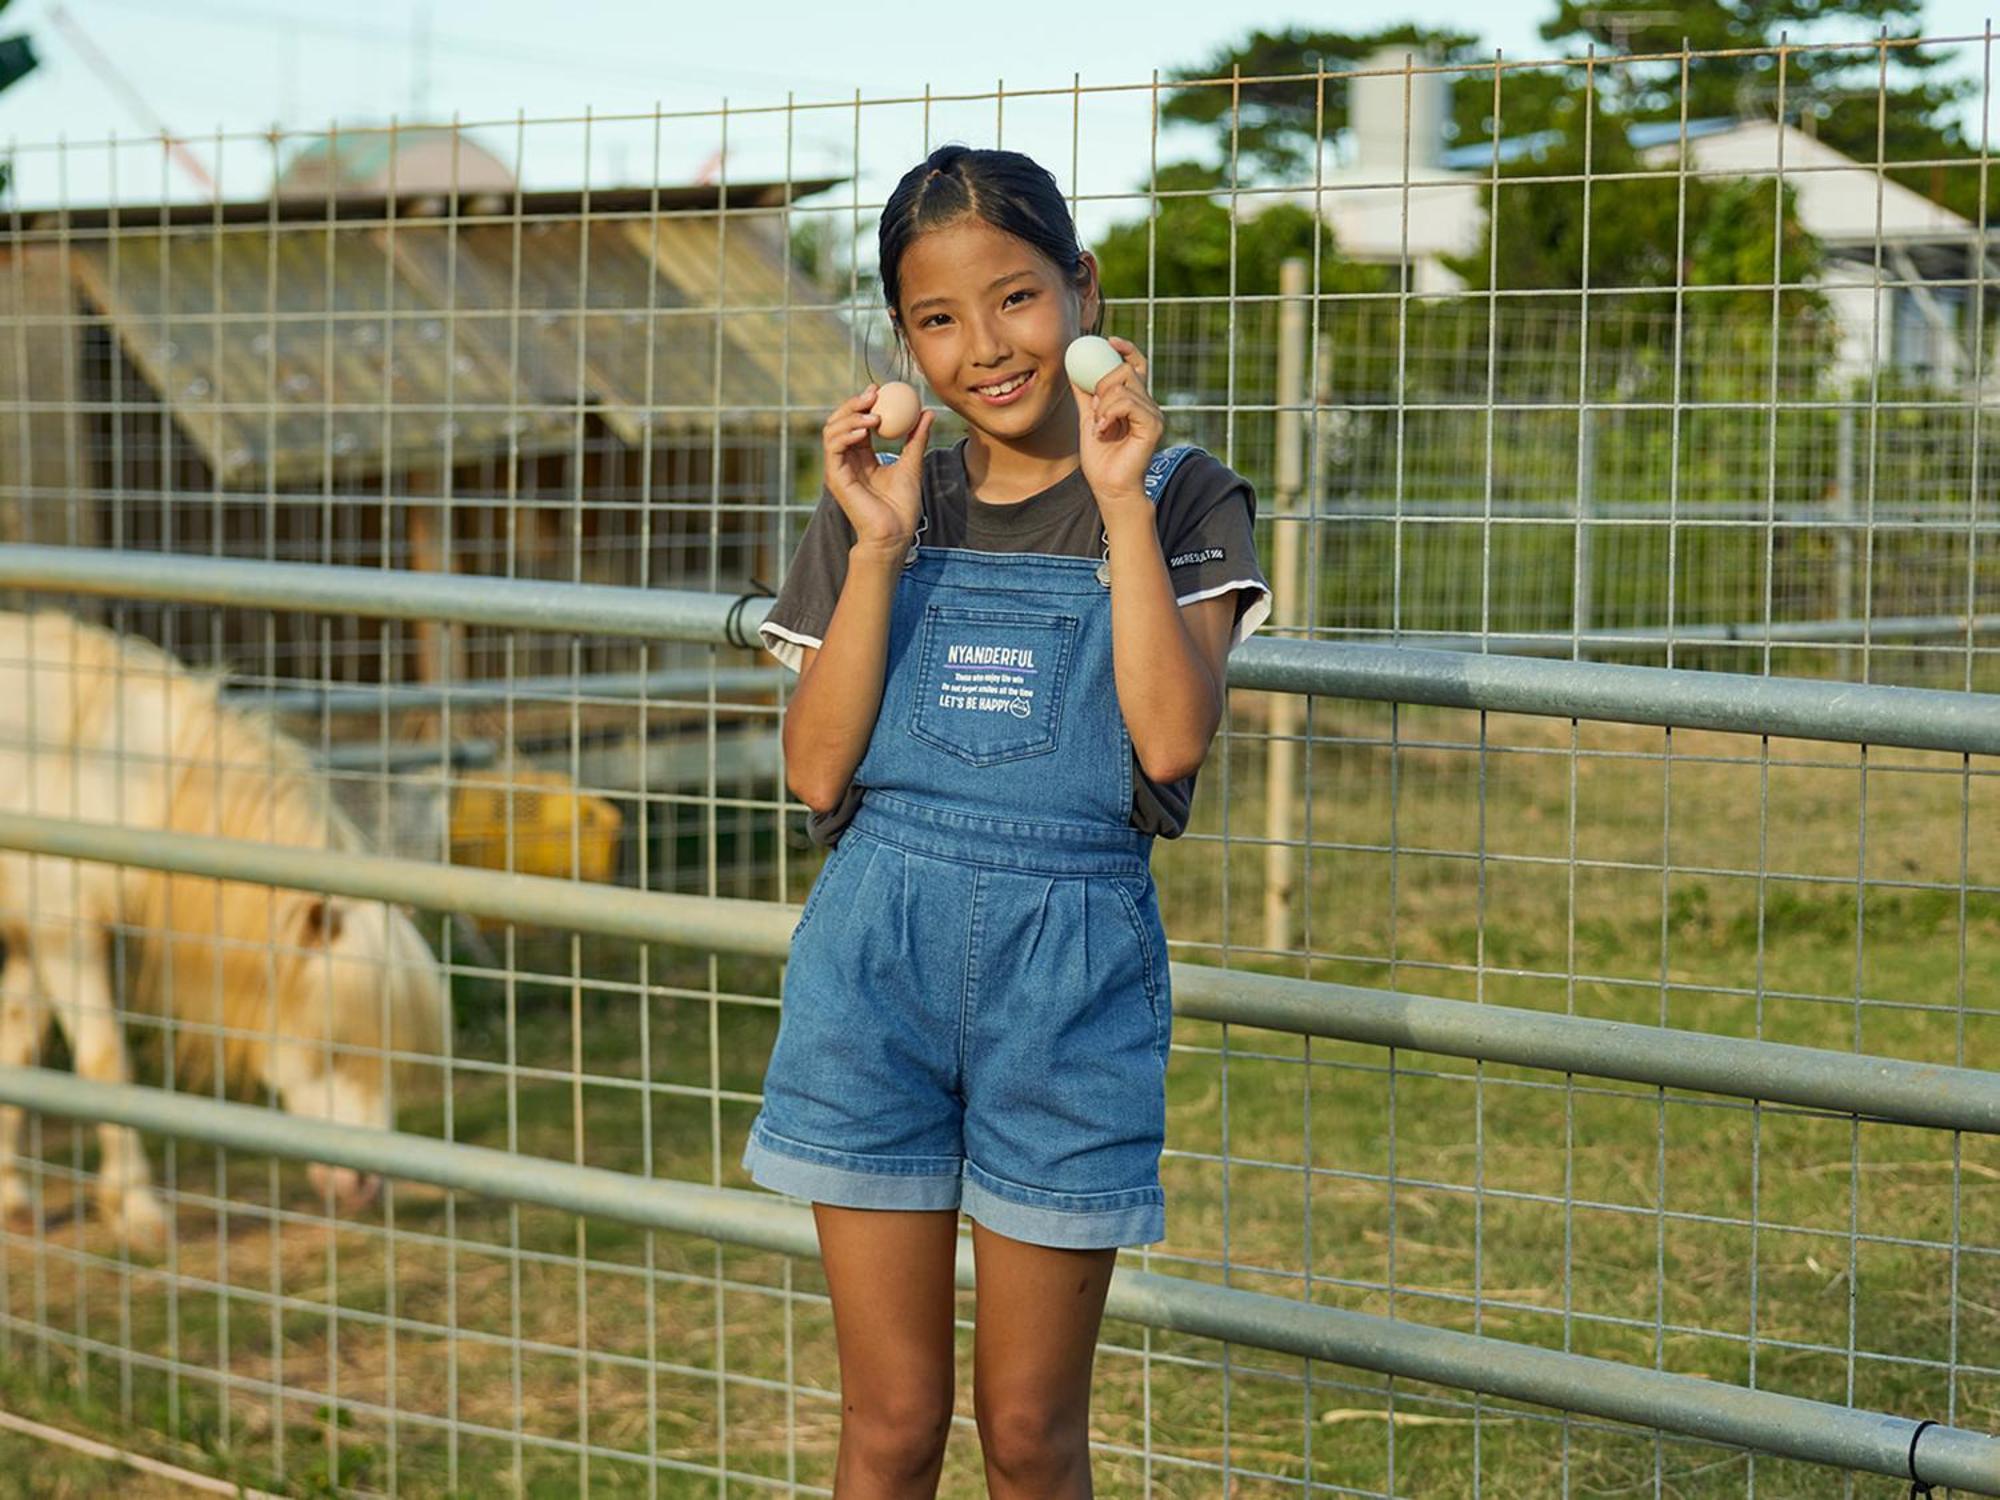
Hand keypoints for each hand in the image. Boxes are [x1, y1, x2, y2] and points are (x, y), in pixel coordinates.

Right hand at [822, 384, 934, 551]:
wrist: (895, 533)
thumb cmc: (902, 506)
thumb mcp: (912, 464)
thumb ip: (916, 439)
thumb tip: (927, 412)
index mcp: (861, 457)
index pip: (857, 423)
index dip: (864, 403)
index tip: (879, 389)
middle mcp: (846, 460)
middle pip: (840, 421)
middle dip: (853, 403)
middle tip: (873, 393)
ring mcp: (838, 468)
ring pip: (832, 430)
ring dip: (851, 416)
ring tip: (874, 415)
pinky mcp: (834, 477)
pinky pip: (833, 448)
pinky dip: (846, 434)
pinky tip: (865, 429)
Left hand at [1077, 336, 1162, 506]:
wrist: (1109, 487)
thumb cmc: (1101, 459)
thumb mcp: (1088, 418)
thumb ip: (1085, 395)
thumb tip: (1073, 368)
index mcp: (1135, 401)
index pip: (1136, 364)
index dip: (1125, 348)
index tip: (1109, 340)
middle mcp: (1148, 404)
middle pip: (1125, 370)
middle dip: (1102, 383)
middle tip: (1094, 408)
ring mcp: (1153, 414)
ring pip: (1124, 386)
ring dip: (1103, 404)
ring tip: (1099, 426)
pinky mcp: (1153, 425)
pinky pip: (1128, 403)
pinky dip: (1110, 413)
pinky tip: (1103, 430)